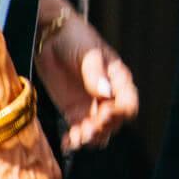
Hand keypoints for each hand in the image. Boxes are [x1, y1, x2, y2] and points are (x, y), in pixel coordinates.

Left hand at [35, 11, 138, 150]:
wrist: (51, 36)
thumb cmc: (75, 37)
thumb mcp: (87, 52)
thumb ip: (95, 73)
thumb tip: (106, 94)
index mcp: (118, 79)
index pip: (128, 103)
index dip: (120, 113)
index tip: (105, 112)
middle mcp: (108, 96)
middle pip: (114, 122)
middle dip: (102, 128)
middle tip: (86, 129)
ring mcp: (91, 105)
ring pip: (98, 131)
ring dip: (90, 138)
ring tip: (76, 138)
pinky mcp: (74, 111)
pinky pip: (80, 131)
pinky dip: (75, 140)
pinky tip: (67, 142)